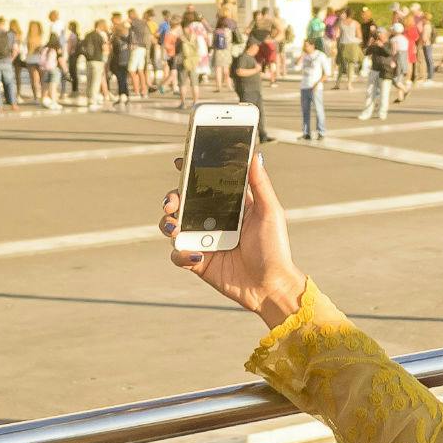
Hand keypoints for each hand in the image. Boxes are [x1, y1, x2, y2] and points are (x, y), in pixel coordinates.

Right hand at [160, 148, 305, 326]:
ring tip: (174, 227)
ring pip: (174, 227)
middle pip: (183, 203)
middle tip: (171, 202)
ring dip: (167, 224)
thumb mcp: (271, 213)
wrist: (271, 287)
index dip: (191, 172)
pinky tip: (195, 255)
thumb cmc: (275, 249)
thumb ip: (260, 184)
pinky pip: (178, 255)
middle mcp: (213, 221)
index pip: (206, 184)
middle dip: (172, 199)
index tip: (181, 162)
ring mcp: (203, 241)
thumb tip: (255, 155)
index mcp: (229, 206)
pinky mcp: (198, 262)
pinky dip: (180, 254)